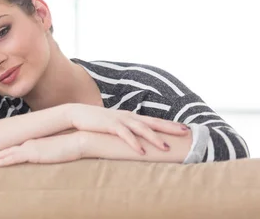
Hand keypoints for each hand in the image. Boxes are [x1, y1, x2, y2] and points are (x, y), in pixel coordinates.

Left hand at [0, 133, 82, 166]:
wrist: (78, 139)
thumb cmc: (73, 145)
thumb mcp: (61, 149)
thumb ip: (54, 151)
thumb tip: (52, 155)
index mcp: (38, 142)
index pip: (20, 145)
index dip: (9, 149)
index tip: (0, 152)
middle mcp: (32, 142)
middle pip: (12, 147)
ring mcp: (31, 146)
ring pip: (9, 152)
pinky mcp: (33, 153)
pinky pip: (14, 157)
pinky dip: (3, 160)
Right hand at [64, 103, 188, 153]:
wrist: (77, 114)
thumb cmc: (96, 121)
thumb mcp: (114, 124)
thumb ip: (126, 129)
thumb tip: (136, 138)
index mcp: (131, 117)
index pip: (154, 120)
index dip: (169, 124)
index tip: (185, 128)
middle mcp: (128, 116)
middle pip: (153, 122)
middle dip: (170, 127)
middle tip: (186, 132)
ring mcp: (120, 120)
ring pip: (142, 129)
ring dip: (155, 138)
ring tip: (166, 148)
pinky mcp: (110, 125)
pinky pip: (125, 135)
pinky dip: (134, 143)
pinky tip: (141, 151)